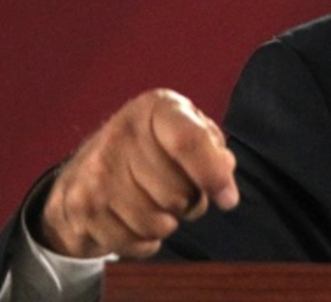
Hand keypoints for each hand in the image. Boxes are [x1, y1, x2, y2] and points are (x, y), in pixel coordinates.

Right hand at [38, 89, 238, 258]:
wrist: (85, 169)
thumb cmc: (152, 149)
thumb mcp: (187, 131)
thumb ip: (213, 148)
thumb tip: (224, 173)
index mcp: (155, 109)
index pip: (188, 142)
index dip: (213, 175)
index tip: (228, 200)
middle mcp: (121, 135)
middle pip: (177, 193)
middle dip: (190, 204)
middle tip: (183, 196)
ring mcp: (96, 172)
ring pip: (156, 223)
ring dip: (168, 225)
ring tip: (161, 208)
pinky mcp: (80, 206)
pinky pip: (131, 242)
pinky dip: (144, 242)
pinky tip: (139, 224)